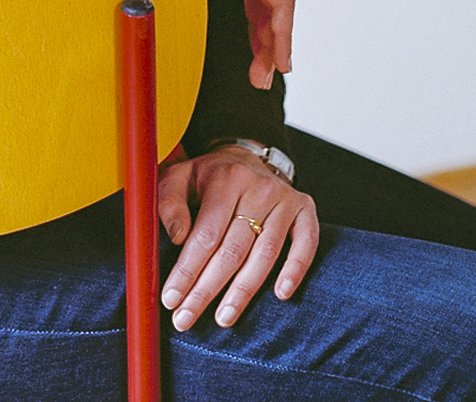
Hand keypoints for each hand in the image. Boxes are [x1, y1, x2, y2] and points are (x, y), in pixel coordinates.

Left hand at [159, 146, 318, 329]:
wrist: (246, 157)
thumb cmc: (209, 176)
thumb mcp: (179, 177)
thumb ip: (170, 202)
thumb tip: (176, 237)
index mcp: (226, 178)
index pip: (206, 234)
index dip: (187, 270)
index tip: (171, 299)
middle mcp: (259, 187)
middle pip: (233, 250)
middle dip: (207, 289)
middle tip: (187, 318)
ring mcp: (285, 199)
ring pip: (264, 255)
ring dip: (243, 292)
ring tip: (223, 318)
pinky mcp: (304, 209)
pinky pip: (305, 243)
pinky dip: (294, 270)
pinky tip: (280, 294)